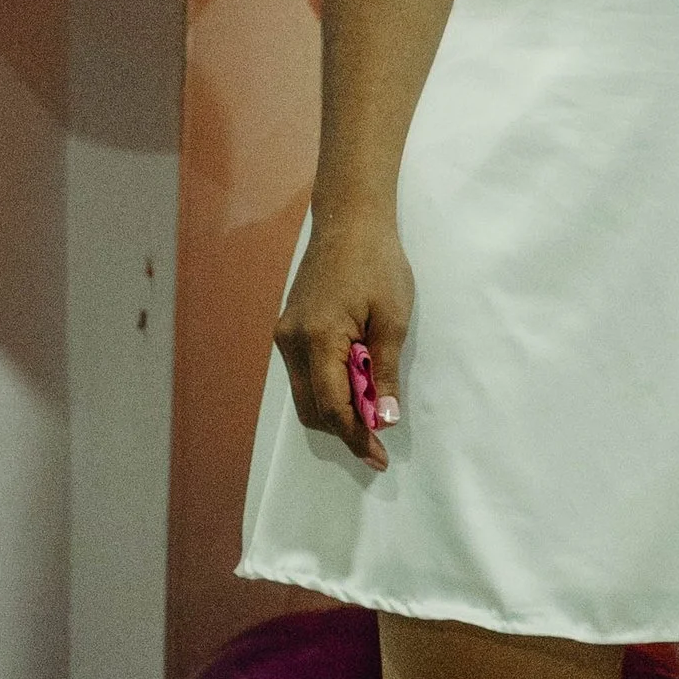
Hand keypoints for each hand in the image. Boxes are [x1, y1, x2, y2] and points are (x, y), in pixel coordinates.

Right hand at [273, 213, 413, 471]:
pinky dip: (328, 389)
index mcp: (318, 339)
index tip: (378, 457)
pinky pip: (305, 374)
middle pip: (311, 409)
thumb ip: (385, 372)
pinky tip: (356, 387)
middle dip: (344, 430)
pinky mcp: (288, 329)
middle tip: (378, 443)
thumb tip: (385, 419)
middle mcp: (291, 342)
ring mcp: (285, 335)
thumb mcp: (393, 319)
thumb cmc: (378, 264)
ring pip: (305, 394)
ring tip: (373, 413)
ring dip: (337, 410)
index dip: (355, 437)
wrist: (350, 221)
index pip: (332, 407)